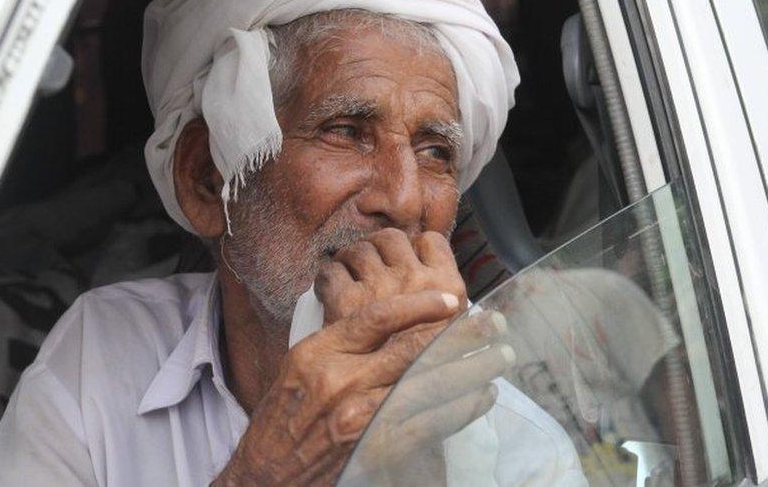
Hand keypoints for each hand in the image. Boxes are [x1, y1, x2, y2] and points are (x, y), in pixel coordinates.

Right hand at [213, 229, 511, 484]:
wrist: (268, 474)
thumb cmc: (285, 418)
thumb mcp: (301, 364)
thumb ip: (343, 341)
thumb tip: (393, 319)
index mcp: (321, 352)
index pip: (378, 316)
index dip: (420, 305)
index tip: (450, 299)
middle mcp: (343, 380)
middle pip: (413, 347)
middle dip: (461, 333)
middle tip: (493, 322)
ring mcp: (361, 415)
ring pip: (430, 383)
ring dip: (472, 368)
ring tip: (499, 356)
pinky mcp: (377, 447)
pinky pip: (431, 423)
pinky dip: (461, 408)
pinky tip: (481, 396)